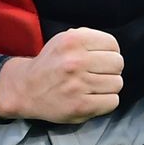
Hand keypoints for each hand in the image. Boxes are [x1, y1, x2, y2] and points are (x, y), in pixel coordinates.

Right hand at [0, 27, 124, 122]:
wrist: (25, 89)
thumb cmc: (49, 64)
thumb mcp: (63, 39)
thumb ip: (87, 38)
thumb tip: (112, 48)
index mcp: (73, 40)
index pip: (112, 44)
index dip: (110, 52)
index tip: (101, 58)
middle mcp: (75, 61)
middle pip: (118, 63)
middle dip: (111, 69)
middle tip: (99, 74)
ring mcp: (78, 85)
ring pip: (117, 83)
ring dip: (109, 86)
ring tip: (95, 86)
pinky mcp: (80, 106)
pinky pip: (112, 101)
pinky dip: (107, 101)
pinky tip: (94, 98)